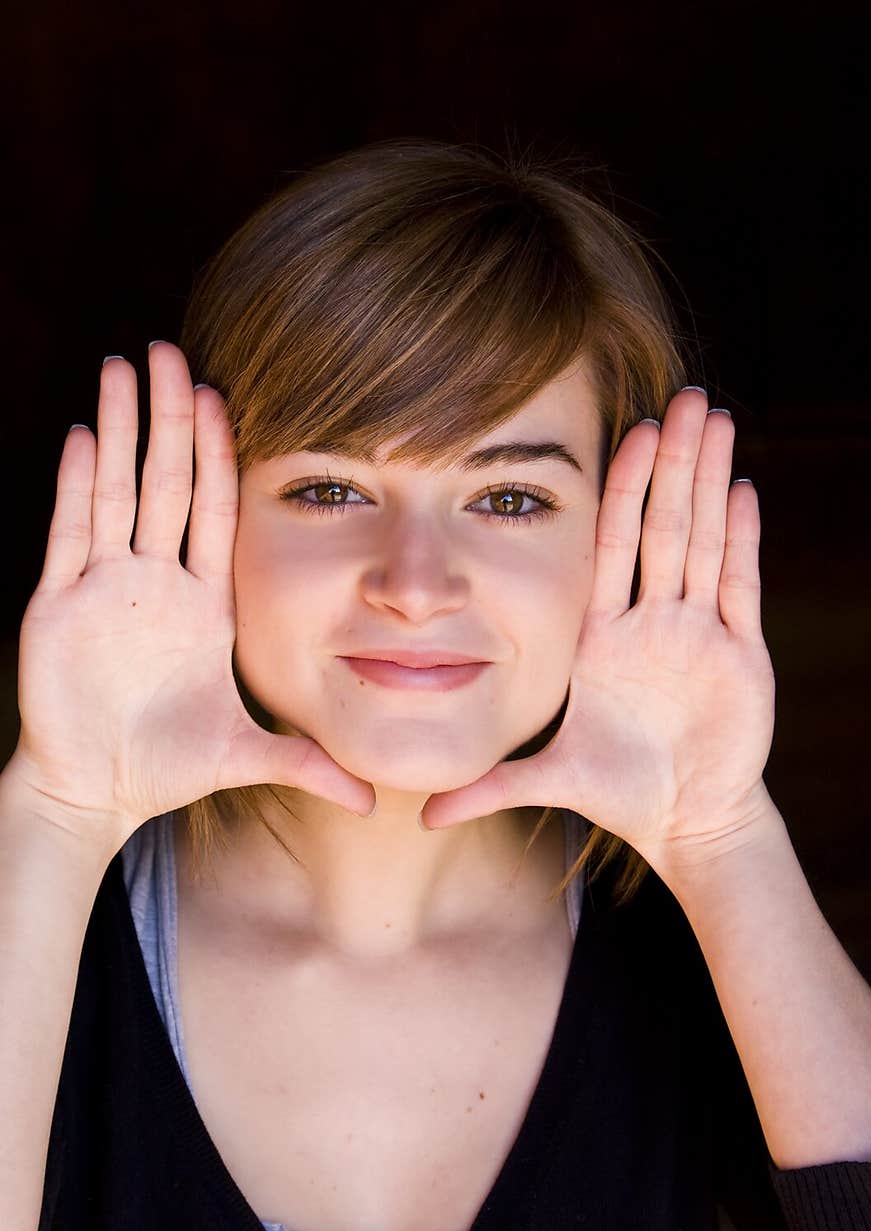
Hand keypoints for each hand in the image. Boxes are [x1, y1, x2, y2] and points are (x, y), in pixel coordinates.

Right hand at [12, 342, 375, 836]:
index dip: (218, 455)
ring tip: (123, 366)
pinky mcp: (58, 606)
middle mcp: (157, 584)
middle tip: (172, 350)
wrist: (97, 791)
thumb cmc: (167, 766)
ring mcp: (104, 588)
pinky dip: (74, 484)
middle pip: (164, 483)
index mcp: (204, 604)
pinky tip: (81, 434)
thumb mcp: (246, 755)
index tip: (225, 395)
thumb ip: (306, 766)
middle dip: (169, 418)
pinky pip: (69, 534)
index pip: (215, 512)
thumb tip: (374, 802)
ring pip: (114, 491)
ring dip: (118, 430)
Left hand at [419, 388, 776, 860]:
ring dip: (709, 481)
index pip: (609, 547)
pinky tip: (743, 489)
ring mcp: (697, 634)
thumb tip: (418, 815)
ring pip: (703, 541)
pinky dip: (743, 539)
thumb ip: (489, 788)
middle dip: (671, 463)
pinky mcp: (740, 655)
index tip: (622, 433)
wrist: (685, 823)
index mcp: (602, 636)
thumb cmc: (619, 792)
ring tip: (714, 419)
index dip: (618, 490)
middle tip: (680, 397)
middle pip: (661, 527)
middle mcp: (650, 622)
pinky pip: (739, 587)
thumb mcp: (549, 780)